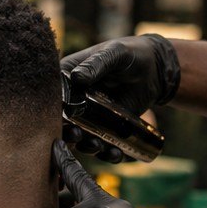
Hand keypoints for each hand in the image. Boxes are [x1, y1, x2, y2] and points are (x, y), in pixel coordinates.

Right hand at [61, 34, 178, 160]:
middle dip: (67, 133)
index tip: (58, 120)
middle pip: (63, 121)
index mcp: (68, 77)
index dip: (52, 110)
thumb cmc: (130, 53)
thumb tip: (77, 77)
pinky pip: (102, 142)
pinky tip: (115, 154)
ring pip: (81, 136)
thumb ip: (96, 64)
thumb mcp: (114, 54)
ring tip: (98, 146)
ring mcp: (89, 115)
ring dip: (86, 146)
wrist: (154, 68)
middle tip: (77, 135)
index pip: (53, 96)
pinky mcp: (105, 126)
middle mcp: (74, 99)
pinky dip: (106, 152)